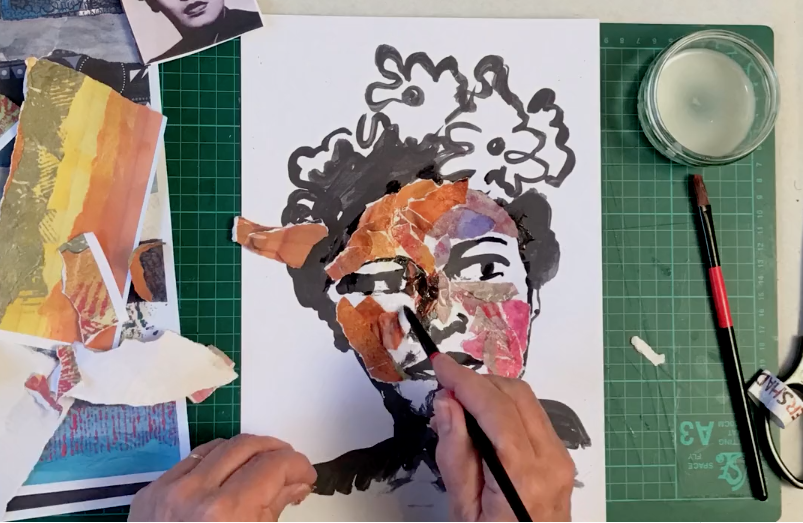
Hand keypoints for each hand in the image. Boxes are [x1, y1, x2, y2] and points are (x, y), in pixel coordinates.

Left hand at [129, 434, 315, 521]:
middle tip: (289, 467)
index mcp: (227, 514)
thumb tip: (295, 485)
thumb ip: (273, 511)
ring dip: (246, 452)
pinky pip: (189, 461)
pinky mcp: (149, 494)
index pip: (274, 465)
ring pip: (218, 446)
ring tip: (261, 467)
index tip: (305, 476)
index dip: (297, 466)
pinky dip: (214, 461)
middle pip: (247, 446)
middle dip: (275, 451)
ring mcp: (167, 491)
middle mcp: (196, 494)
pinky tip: (226, 474)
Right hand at [431, 354, 574, 521]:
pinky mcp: (561, 459)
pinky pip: (533, 416)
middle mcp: (552, 462)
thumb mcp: (463, 508)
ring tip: (459, 406)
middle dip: (477, 382)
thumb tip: (446, 402)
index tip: (440, 364)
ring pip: (527, 400)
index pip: (495, 408)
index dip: (464, 380)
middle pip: (516, 395)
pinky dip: (505, 408)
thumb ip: (455, 452)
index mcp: (524, 478)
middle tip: (445, 389)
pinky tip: (481, 422)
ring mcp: (561, 460)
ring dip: (491, 393)